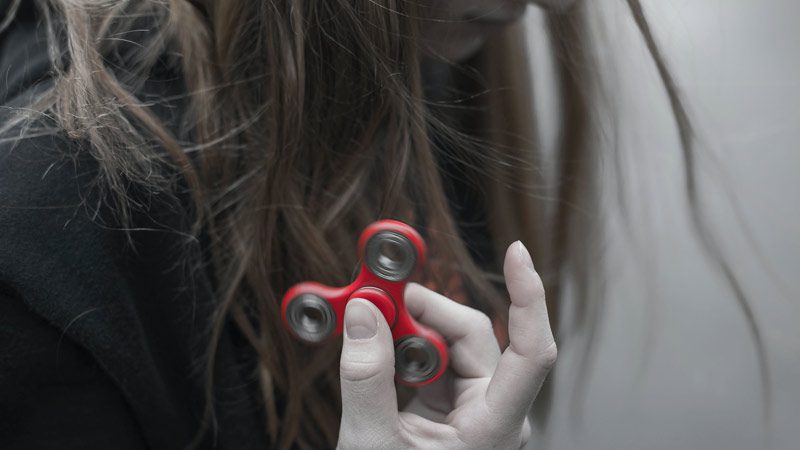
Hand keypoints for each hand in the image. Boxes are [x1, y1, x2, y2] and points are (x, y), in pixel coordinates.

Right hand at [337, 241, 555, 448]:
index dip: (530, 297)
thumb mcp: (373, 444)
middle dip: (426, 308)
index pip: (532, 351)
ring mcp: (473, 408)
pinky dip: (404, 345)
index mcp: (494, 428)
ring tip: (368, 321)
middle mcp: (493, 411)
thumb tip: (362, 314)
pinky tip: (378, 345)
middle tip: (376, 295)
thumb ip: (366, 379)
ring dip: (410, 326)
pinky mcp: (451, 405)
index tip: (515, 252)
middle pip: (474, 335)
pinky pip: (434, 359)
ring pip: (452, 343)